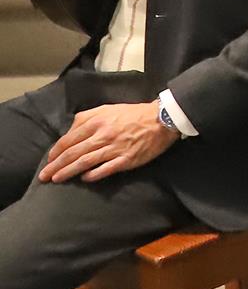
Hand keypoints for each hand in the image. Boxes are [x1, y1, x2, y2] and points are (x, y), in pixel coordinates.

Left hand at [39, 103, 177, 183]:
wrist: (161, 119)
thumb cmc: (132, 114)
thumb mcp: (106, 109)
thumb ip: (86, 118)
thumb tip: (70, 131)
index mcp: (96, 121)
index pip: (69, 139)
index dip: (56, 151)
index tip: (49, 160)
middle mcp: (103, 135)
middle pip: (74, 153)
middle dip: (56, 165)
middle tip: (44, 176)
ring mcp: (115, 148)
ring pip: (85, 162)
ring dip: (69, 171)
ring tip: (57, 179)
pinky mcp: (127, 159)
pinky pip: (106, 169)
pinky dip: (93, 174)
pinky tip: (84, 178)